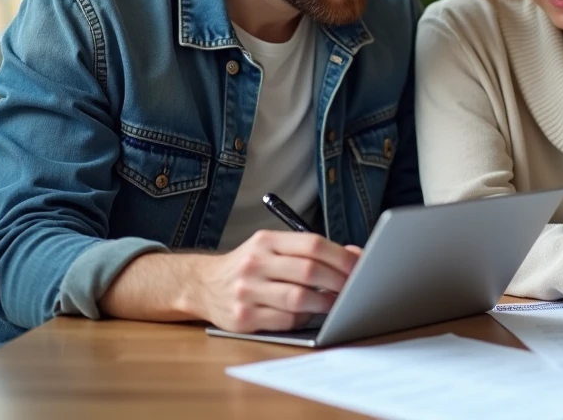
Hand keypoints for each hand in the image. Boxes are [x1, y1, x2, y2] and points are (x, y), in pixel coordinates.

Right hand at [193, 230, 361, 332]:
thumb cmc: (251, 266)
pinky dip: (304, 318)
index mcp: (266, 241)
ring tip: (337, 303)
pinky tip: (310, 314)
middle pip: (309, 271)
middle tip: (355, 288)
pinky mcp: (243, 318)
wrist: (202, 285)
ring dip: (325, 303)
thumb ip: (311, 250)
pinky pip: (285, 320)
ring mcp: (247, 292)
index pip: (312, 244)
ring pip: (298, 298)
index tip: (359, 266)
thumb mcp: (274, 248)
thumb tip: (356, 255)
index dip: (341, 256)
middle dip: (339, 281)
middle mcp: (255, 263)